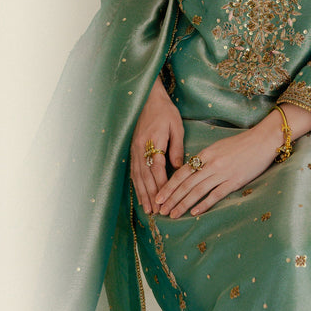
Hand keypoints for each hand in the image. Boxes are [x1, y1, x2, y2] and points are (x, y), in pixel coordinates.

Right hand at [129, 77, 184, 214]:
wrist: (148, 99)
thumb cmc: (165, 111)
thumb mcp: (176, 126)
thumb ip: (177, 147)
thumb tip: (178, 167)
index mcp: (152, 142)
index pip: (157, 169)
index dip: (161, 185)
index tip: (167, 200)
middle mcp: (140, 148)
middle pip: (145, 177)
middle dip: (151, 195)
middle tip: (157, 212)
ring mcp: (134, 150)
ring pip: (137, 176)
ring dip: (143, 194)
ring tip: (148, 209)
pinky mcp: (132, 150)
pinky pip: (134, 171)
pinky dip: (137, 185)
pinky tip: (140, 195)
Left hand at [154, 115, 287, 218]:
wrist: (263, 141)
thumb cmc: (241, 144)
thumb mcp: (218, 147)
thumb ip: (204, 159)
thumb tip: (191, 171)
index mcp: (206, 153)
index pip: (182, 172)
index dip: (169, 186)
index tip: (158, 196)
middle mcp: (211, 164)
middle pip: (186, 183)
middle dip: (171, 198)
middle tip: (160, 210)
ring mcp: (222, 173)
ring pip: (197, 191)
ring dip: (183, 204)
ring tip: (172, 214)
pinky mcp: (235, 181)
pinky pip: (215, 194)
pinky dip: (204, 204)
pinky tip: (194, 212)